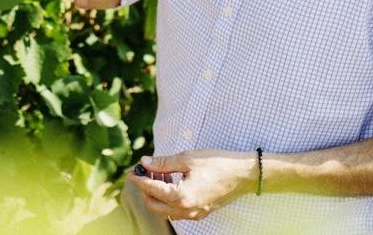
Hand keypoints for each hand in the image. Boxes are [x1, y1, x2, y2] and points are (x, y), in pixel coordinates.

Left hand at [128, 149, 255, 221]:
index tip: (130, 171)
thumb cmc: (216, 163)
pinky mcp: (200, 212)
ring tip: (158, 173)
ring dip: (157, 194)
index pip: (152, 190)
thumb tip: (144, 162)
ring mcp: (194, 214)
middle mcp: (187, 210)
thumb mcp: (187, 158)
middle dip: (145, 189)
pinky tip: (171, 181)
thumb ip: (163, 163)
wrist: (242, 174)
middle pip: (154, 205)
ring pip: (165, 210)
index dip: (139, 180)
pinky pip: (177, 211)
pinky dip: (169, 199)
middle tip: (144, 171)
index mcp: (182, 197)